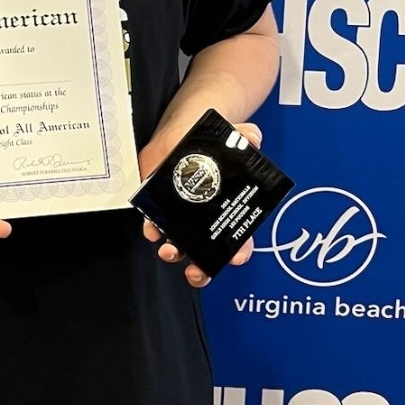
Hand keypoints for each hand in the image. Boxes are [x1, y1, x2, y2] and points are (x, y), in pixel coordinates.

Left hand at [141, 122, 262, 287]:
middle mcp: (204, 221)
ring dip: (174, 254)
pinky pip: (154, 226)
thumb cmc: (212, 145)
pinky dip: (152, 230)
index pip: (239, 239)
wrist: (180, 134)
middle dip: (202, 269)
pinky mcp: (159, 209)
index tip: (236, 257)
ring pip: (178, 246)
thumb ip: (245, 137)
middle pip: (207, 254)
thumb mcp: (233, 139)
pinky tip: (152, 229)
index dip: (239, 251)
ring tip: (170, 251)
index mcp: (227, 210)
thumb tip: (252, 138)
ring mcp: (181, 217)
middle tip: (197, 270)